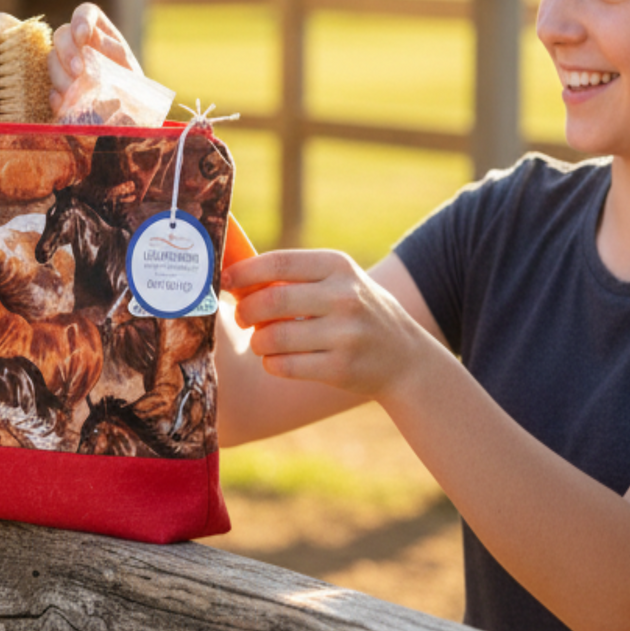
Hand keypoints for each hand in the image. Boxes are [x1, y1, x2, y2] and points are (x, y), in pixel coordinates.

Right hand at [49, 2, 142, 109]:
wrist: (131, 116)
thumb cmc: (134, 88)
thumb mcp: (130, 67)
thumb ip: (116, 55)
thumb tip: (94, 46)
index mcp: (100, 32)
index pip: (85, 13)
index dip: (80, 20)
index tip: (82, 37)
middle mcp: (79, 45)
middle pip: (61, 34)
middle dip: (67, 52)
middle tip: (78, 73)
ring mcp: (65, 65)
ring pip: (52, 59)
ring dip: (61, 77)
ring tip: (76, 94)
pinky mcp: (58, 89)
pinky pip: (49, 89)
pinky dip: (57, 98)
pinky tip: (67, 105)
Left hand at [222, 247, 447, 400]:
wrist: (405, 358)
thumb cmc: (356, 312)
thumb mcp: (339, 282)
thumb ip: (295, 276)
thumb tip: (234, 274)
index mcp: (338, 266)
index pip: (278, 262)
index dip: (244, 272)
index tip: (224, 280)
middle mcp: (345, 297)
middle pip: (271, 302)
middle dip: (245, 311)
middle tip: (242, 317)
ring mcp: (345, 334)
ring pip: (273, 337)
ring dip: (258, 341)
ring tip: (263, 340)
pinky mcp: (341, 367)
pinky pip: (284, 365)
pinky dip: (271, 363)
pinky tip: (277, 359)